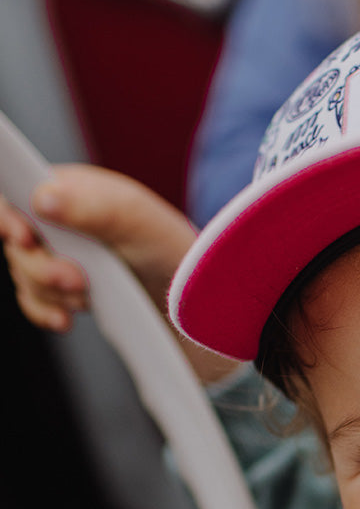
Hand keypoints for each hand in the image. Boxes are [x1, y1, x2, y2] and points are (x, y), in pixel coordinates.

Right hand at [0, 164, 197, 330]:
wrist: (191, 302)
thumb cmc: (170, 249)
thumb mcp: (136, 221)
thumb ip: (91, 207)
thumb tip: (42, 198)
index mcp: (69, 190)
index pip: (15, 192)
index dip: (9, 216)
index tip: (23, 236)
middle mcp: (58, 220)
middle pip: (16, 243)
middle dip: (42, 267)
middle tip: (77, 280)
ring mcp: (59, 255)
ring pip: (25, 275)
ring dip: (52, 291)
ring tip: (90, 294)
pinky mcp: (64, 288)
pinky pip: (35, 301)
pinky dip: (48, 311)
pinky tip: (67, 318)